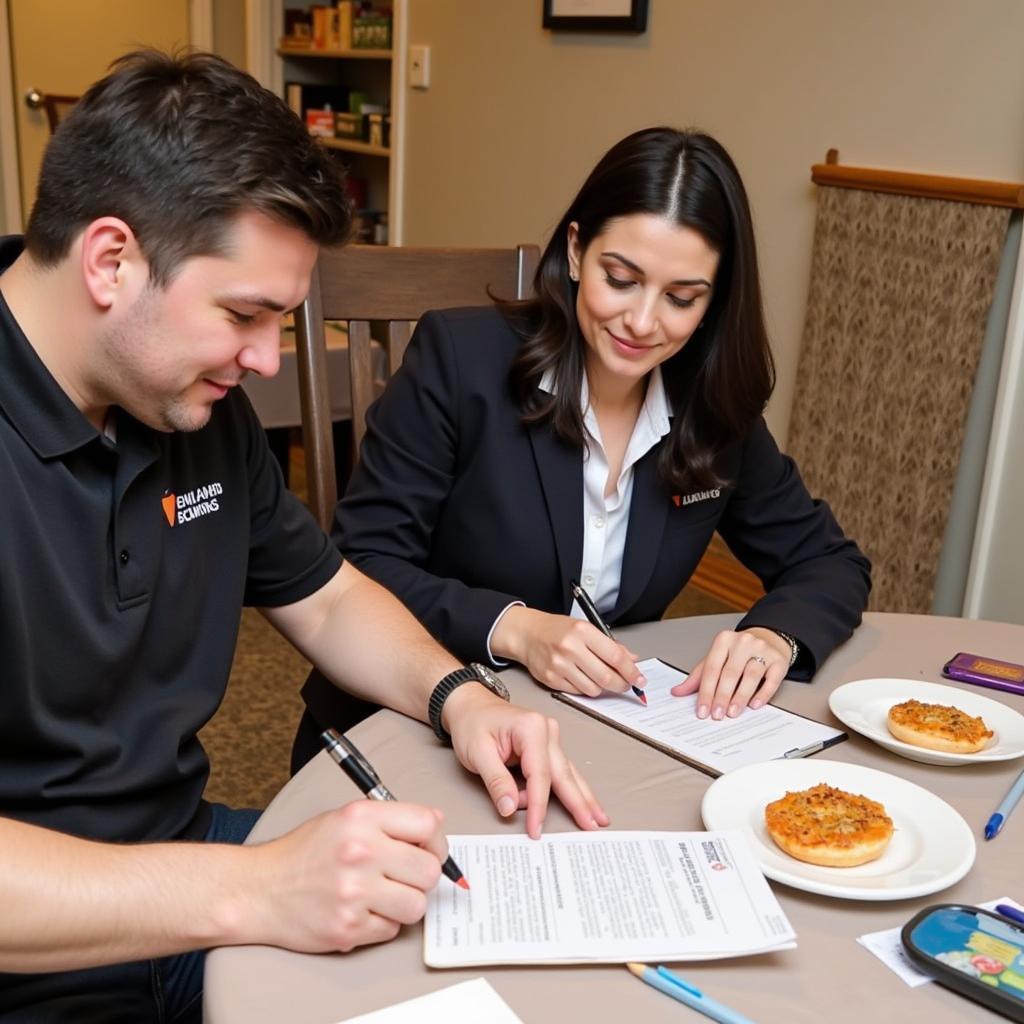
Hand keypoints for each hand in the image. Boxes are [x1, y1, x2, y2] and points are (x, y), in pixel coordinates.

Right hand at [249, 801, 446, 953]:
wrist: (259, 889)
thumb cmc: (304, 852)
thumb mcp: (345, 817)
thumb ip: (390, 818)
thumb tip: (436, 823)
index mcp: (361, 818)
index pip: (427, 824)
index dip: (436, 840)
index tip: (430, 849)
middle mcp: (360, 852)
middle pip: (428, 870)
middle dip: (423, 875)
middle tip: (406, 876)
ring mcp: (354, 893)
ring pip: (417, 905)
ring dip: (406, 903)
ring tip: (383, 895)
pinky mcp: (347, 929)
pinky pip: (392, 930)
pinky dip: (383, 923)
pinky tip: (363, 910)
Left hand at [443, 683, 609, 838]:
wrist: (470, 706)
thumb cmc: (473, 724)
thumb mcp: (477, 752)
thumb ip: (496, 781)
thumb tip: (510, 808)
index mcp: (531, 728)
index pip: (539, 774)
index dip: (539, 805)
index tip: (536, 828)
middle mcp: (546, 731)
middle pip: (564, 774)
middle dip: (579, 803)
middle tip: (592, 826)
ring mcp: (550, 738)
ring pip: (567, 773)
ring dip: (582, 797)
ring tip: (598, 818)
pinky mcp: (547, 747)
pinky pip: (559, 772)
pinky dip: (570, 789)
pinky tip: (585, 803)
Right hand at [491, 606, 643, 696]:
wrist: (527, 634)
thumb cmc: (558, 630)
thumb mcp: (585, 628)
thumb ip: (610, 645)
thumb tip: (632, 660)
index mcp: (582, 631)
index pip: (615, 656)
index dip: (631, 671)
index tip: (640, 678)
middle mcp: (570, 648)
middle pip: (606, 677)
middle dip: (621, 684)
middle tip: (626, 684)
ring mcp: (559, 665)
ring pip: (593, 689)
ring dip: (603, 688)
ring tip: (600, 678)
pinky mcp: (550, 679)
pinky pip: (578, 692)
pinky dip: (586, 689)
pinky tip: (584, 679)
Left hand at [670, 627, 789, 719]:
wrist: (767, 639)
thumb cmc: (737, 653)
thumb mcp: (716, 659)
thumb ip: (698, 676)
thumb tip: (677, 692)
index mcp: (723, 641)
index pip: (711, 668)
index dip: (705, 691)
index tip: (702, 710)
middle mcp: (743, 642)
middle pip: (730, 673)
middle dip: (721, 696)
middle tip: (717, 715)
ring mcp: (763, 650)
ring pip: (750, 675)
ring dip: (740, 697)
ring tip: (732, 713)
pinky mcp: (779, 660)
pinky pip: (771, 679)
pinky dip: (763, 693)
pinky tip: (755, 705)